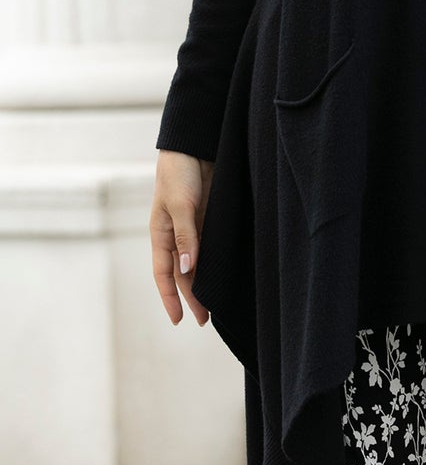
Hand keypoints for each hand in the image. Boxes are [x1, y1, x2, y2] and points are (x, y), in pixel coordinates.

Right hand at [150, 150, 214, 326]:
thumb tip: (187, 268)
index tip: (179, 320)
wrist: (194, 144)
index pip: (163, 273)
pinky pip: (211, 245)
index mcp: (160, 233)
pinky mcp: (209, 217)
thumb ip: (185, 236)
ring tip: (217, 303)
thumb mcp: (180, 204)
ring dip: (205, 281)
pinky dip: (215, 260)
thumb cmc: (179, 171)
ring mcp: (193, 227)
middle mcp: (176, 234)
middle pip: (182, 273)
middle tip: (204, 320)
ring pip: (197, 262)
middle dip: (192, 296)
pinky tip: (225, 272)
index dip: (170, 297)